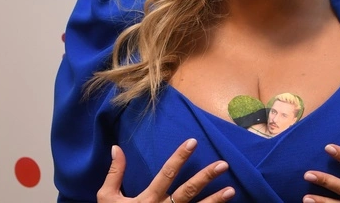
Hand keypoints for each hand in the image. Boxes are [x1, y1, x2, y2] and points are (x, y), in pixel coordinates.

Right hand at [97, 138, 234, 202]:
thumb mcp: (107, 198)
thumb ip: (115, 173)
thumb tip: (117, 148)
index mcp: (148, 199)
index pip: (166, 173)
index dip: (179, 157)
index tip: (193, 142)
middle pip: (187, 191)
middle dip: (205, 177)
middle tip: (223, 165)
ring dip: (215, 201)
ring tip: (231, 191)